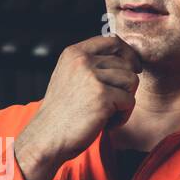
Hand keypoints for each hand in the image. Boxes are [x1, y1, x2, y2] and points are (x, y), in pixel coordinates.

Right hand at [14, 35, 139, 179]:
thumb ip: (90, 64)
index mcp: (74, 53)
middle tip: (110, 105)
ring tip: (107, 114)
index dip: (128, 54)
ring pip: (131, 81)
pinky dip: (122, 116)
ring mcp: (92, 77)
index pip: (112, 41)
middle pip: (126, 64)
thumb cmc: (61, 113)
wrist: (47, 138)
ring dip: (124, 101)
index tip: (133, 68)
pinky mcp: (103, 96)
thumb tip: (124, 54)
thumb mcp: (69, 77)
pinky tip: (105, 123)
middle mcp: (83, 60)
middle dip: (124, 86)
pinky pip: (130, 101)